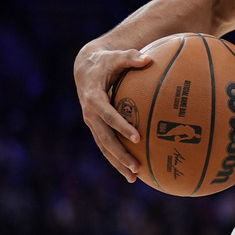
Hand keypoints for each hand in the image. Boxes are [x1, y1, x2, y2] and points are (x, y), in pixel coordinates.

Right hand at [74, 42, 151, 181]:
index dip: (121, 126)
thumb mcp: (116, 56)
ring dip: (117, 163)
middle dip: (120, 155)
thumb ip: (131, 57)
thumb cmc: (106, 61)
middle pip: (105, 139)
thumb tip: (148, 58)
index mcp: (94, 98)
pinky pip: (106, 145)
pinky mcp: (96, 127)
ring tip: (134, 177)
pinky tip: (132, 170)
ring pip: (104, 147)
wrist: (85, 68)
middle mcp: (90, 114)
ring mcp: (92, 123)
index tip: (137, 137)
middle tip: (137, 167)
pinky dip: (117, 158)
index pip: (108, 115)